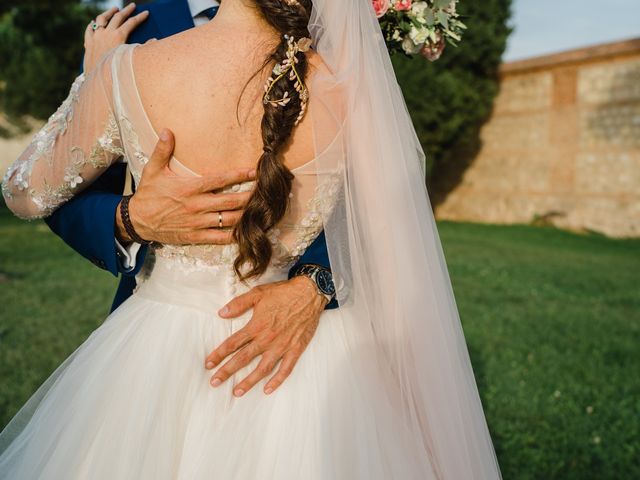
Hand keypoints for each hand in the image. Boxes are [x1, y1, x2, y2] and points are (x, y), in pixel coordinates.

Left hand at [84, 3, 148, 73]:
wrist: (99, 81)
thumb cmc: (117, 72)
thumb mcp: (132, 59)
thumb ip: (143, 48)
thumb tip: (154, 40)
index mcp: (119, 36)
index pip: (131, 23)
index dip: (140, 17)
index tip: (146, 13)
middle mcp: (106, 33)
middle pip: (117, 17)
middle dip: (127, 10)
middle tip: (132, 5)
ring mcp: (96, 37)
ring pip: (101, 19)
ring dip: (109, 12)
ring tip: (114, 9)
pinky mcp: (88, 43)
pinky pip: (89, 29)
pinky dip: (93, 24)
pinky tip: (95, 22)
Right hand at [116, 129, 255, 244]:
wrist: (136, 221)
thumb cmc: (148, 194)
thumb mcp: (153, 170)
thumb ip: (162, 150)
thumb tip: (167, 130)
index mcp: (189, 188)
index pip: (219, 180)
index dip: (239, 175)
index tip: (254, 171)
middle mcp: (196, 206)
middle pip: (231, 202)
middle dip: (251, 197)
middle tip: (266, 193)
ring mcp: (197, 223)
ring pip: (229, 220)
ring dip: (247, 216)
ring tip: (262, 211)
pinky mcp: (195, 236)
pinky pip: (219, 238)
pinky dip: (234, 236)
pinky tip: (247, 232)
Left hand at [205, 276, 327, 396]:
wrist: (310, 293)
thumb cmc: (284, 293)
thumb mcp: (258, 293)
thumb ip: (239, 304)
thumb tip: (221, 313)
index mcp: (257, 325)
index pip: (233, 343)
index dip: (219, 354)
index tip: (208, 364)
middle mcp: (268, 338)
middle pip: (243, 358)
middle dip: (227, 371)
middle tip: (214, 382)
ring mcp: (282, 346)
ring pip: (263, 368)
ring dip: (249, 381)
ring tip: (237, 392)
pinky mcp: (296, 349)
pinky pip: (285, 369)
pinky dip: (277, 381)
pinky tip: (267, 389)